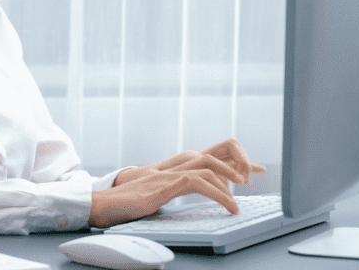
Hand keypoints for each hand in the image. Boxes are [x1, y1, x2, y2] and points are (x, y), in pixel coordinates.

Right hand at [88, 138, 266, 227]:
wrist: (105, 205)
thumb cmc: (128, 204)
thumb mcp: (157, 196)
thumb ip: (172, 191)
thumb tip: (187, 196)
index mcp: (174, 168)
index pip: (208, 155)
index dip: (231, 159)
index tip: (250, 169)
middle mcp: (174, 166)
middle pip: (213, 152)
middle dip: (237, 161)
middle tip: (253, 174)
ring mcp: (169, 174)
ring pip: (208, 165)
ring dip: (230, 178)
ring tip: (243, 192)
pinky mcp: (165, 185)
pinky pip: (198, 183)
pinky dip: (218, 194)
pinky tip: (228, 205)